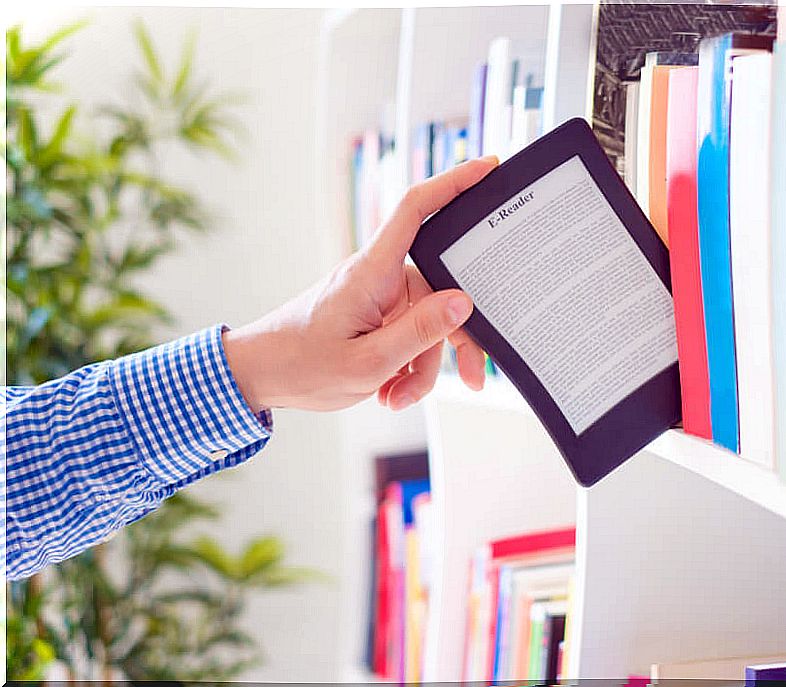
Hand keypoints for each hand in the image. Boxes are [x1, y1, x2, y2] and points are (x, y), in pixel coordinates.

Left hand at [223, 155, 498, 412]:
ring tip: (396, 397)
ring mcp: (378, 298)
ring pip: (427, 325)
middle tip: (475, 379)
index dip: (454, 182)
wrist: (257, 377)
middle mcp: (379, 276)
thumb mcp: (368, 361)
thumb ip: (419, 332)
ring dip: (422, 367)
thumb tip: (463, 303)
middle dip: (455, 342)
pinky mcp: (375, 317)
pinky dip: (407, 367)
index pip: (416, 209)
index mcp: (372, 271)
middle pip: (440, 293)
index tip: (488, 167)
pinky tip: (390, 392)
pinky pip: (409, 336)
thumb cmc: (301, 366)